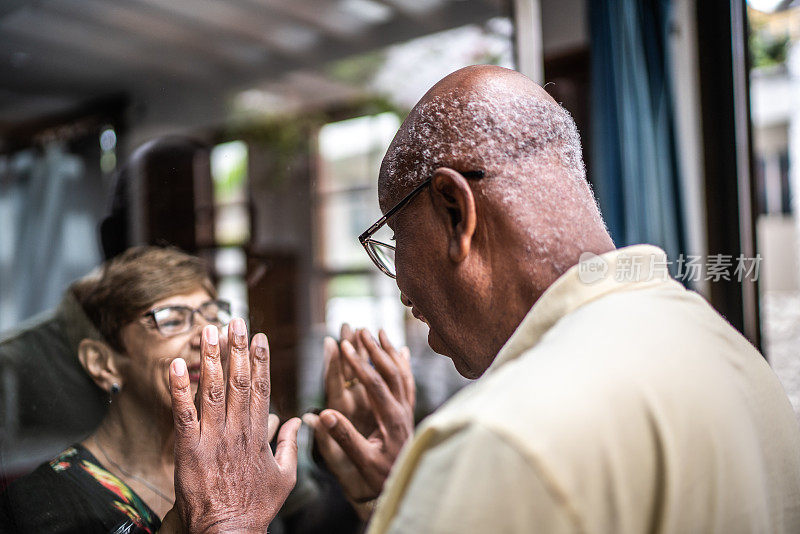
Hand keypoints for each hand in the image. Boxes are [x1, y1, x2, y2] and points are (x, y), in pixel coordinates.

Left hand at [169, 318, 300, 532]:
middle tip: (236, 320)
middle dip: (237, 348)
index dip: (261, 360)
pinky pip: (183, 413)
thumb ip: (289, 446)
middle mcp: (238, 430)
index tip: (259, 336)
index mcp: (259, 434)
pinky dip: (179, 388)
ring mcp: (213, 438)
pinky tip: (176, 365)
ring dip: (211, 358)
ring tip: (210, 329)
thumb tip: (294, 422)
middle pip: (240, 381)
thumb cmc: (256, 507)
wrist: (230, 532)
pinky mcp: (190, 449)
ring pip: (213, 390)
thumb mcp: (285, 477)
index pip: (262, 388)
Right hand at [304, 329, 413, 508]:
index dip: (358, 364)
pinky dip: (404, 364)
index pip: (374, 385)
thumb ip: (343, 438)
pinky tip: (402, 351)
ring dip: (389, 351)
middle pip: (391, 372)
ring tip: (379, 332)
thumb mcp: (360, 461)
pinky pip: (408, 382)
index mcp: (390, 420)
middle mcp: (402, 411)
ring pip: (402, 373)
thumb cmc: (378, 476)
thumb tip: (322, 414)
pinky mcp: (408, 412)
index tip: (343, 346)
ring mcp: (407, 410)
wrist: (400, 485)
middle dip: (374, 350)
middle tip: (359, 330)